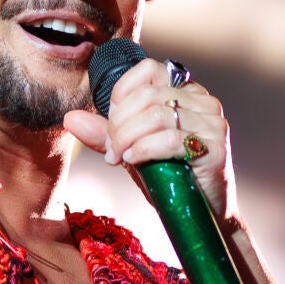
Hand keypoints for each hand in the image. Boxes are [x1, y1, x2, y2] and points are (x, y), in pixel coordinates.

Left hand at [62, 58, 236, 221]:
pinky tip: (133, 160)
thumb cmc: (170, 177)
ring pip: (156, 116)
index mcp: (185, 92)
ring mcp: (213, 123)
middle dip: (119, 123)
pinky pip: (170, 139)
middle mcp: (203, 101)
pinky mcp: (215, 148)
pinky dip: (143, 149)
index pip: (149, 70)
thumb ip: (105, 134)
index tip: (111, 123)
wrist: (202, 213)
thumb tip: (70, 118)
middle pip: (148, 95)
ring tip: (120, 157)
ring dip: (127, 138)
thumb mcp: (133, 150)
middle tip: (111, 150)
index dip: (122, 94)